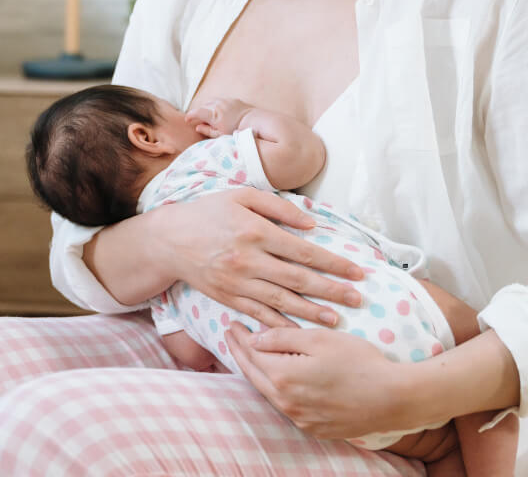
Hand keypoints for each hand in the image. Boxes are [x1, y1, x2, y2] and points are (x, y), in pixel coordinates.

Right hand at [165, 188, 364, 328]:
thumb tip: (311, 224)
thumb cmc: (210, 211)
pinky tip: (299, 331)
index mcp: (256, 232)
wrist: (170, 239)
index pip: (305, 251)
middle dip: (332, 291)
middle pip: (299, 279)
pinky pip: (258, 314)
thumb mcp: (243, 196)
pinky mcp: (228, 298)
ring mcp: (237, 282)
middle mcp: (249, 260)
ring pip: (282, 301)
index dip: (334, 263)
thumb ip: (279, 207)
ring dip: (311, 312)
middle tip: (357, 300)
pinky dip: (280, 324)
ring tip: (336, 320)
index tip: (356, 271)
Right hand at [185, 97, 251, 136]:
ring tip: (209, 117)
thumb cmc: (238, 131)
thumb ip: (207, 131)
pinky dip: (217, 105)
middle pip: (203, 106)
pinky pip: (220, 100)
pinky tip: (219, 113)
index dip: (190, 116)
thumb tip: (197, 127)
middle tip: (199, 121)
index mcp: (214, 115)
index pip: (197, 112)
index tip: (187, 120)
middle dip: (199, 112)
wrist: (254, 122)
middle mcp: (218, 105)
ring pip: (211, 102)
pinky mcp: (233, 99)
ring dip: (208, 108)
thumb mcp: (221, 135)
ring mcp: (226, 101)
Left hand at [226, 322, 411, 438]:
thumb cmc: (359, 361)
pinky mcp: (313, 427)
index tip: (232, 323)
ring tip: (250, 355)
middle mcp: (286, 403)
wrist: (391, 398)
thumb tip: (255, 339)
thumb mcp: (320, 338)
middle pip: (254, 375)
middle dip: (240, 354)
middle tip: (231, 335)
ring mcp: (299, 419)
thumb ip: (283, 337)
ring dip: (256, 371)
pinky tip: (278, 377)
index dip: (240, 338)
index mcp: (284, 377)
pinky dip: (276, 388)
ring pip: (268, 392)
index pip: (252, 355)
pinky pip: (285, 405)